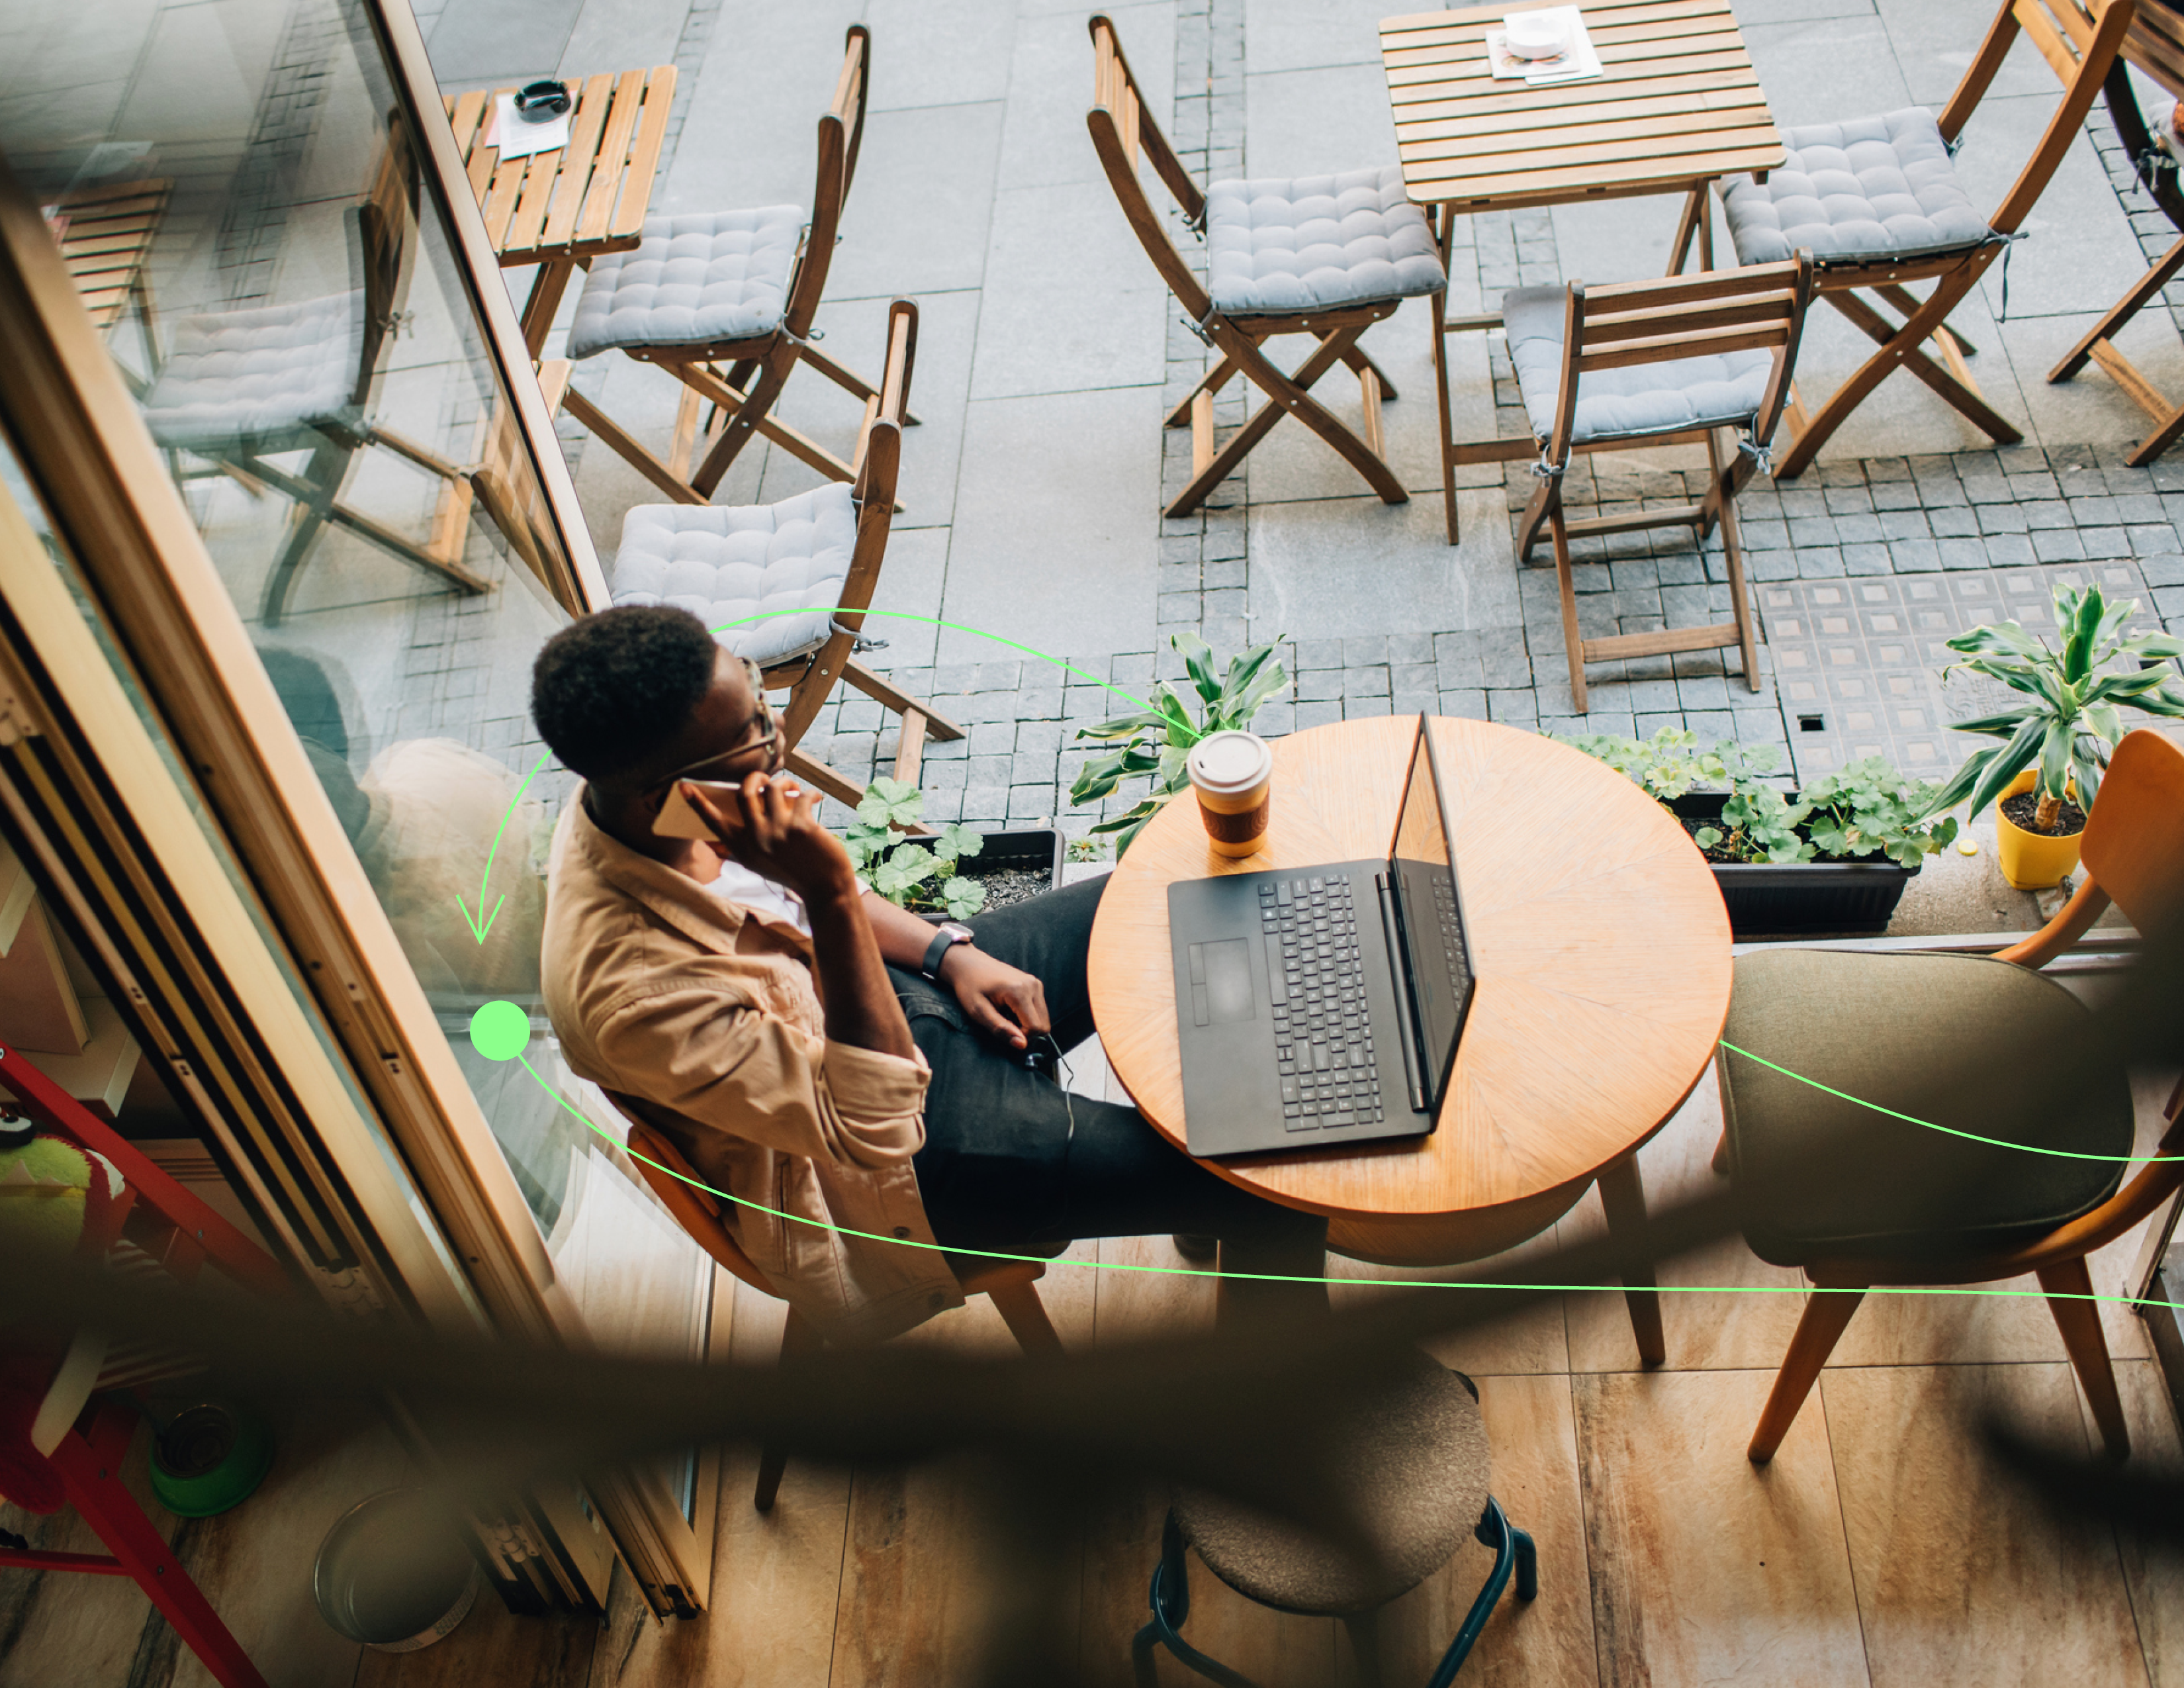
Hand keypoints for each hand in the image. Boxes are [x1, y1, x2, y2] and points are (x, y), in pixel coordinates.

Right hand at [681, 772, 853, 903]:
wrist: (825, 888)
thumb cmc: (794, 871)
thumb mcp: (760, 863)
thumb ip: (745, 842)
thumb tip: (735, 815)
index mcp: (743, 849)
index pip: (713, 823)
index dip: (697, 803)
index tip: (683, 786)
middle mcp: (756, 840)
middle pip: (744, 794)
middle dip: (754, 777)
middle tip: (763, 777)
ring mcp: (778, 832)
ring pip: (773, 788)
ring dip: (785, 782)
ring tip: (793, 787)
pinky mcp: (802, 826)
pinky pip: (803, 796)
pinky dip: (811, 794)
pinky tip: (815, 798)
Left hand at [941, 947, 1049, 1050]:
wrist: (969, 964)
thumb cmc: (970, 986)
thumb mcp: (978, 1011)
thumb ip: (1001, 1028)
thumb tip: (1022, 1045)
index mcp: (1019, 991)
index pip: (1035, 1027)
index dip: (1021, 1037)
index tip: (1004, 1031)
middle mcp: (1033, 985)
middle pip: (1043, 1024)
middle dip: (1026, 1032)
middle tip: (1005, 1025)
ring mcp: (1036, 983)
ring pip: (1043, 1018)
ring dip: (1027, 1023)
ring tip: (1006, 1015)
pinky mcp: (1035, 984)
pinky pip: (1040, 1009)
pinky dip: (1028, 1015)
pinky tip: (1011, 1009)